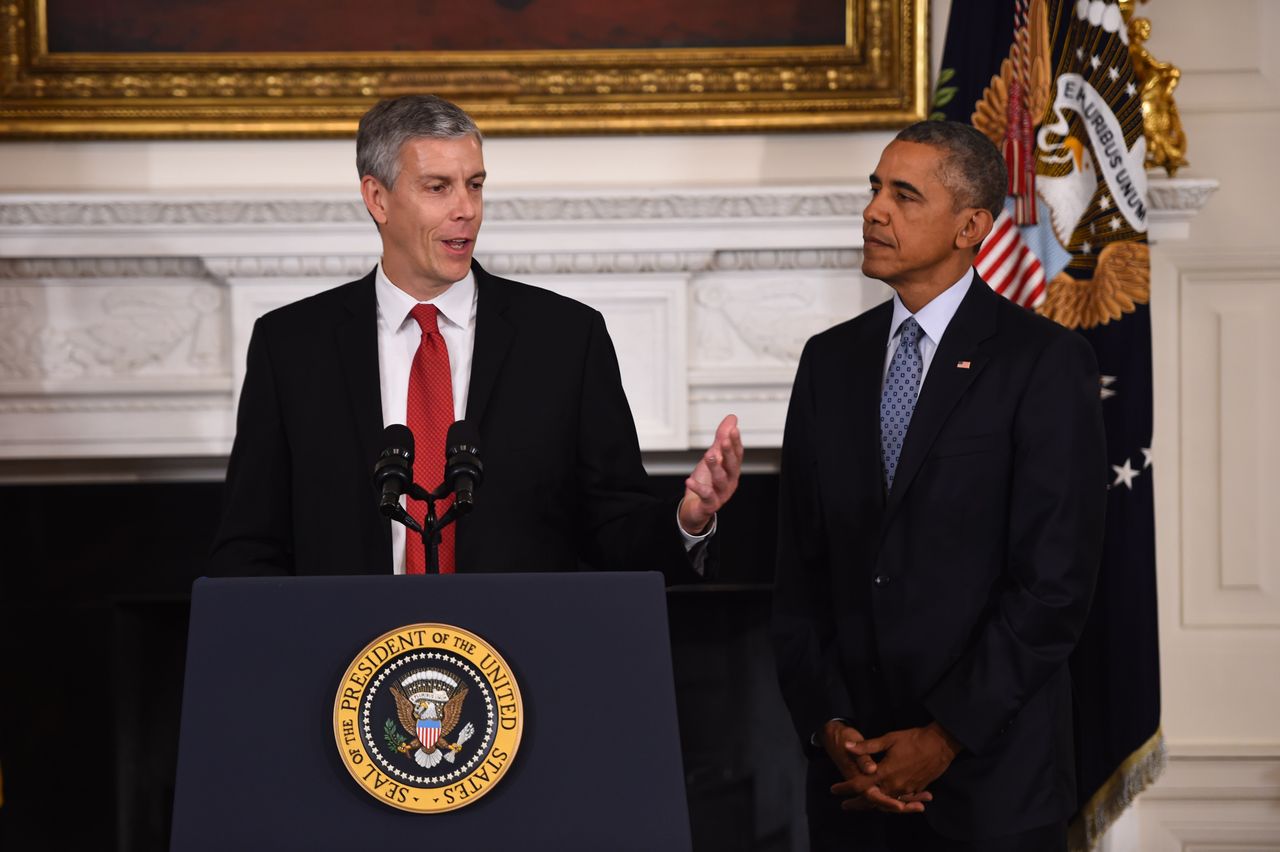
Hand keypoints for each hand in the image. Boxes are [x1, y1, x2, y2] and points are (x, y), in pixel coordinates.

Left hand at [678, 414, 742, 534]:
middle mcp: (729, 481)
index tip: (733, 429)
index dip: (735, 442)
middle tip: (724, 440)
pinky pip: (706, 496)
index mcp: (732, 469)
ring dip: (715, 467)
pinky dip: (698, 489)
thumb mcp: (714, 457)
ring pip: (720, 480)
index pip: (737, 454)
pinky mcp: (709, 504)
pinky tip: (689, 481)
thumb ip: (721, 438)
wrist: (695, 507)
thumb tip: (732, 419)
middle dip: (728, 453)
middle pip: (732, 466)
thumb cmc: (707, 481)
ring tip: (709, 455)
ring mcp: (721, 494)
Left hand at [833, 722, 959, 810]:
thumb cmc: (913, 739)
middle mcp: (895, 785)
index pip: (860, 784)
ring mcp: (906, 790)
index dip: (845, 788)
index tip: (834, 789)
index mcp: (885, 773)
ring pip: (886, 803)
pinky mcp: (916, 790)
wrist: (941, 745)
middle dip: (856, 803)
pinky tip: (886, 802)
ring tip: (862, 805)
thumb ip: (867, 746)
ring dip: (873, 805)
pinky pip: (900, 801)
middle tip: (845, 806)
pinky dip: (890, 803)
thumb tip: (847, 746)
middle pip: (871, 799)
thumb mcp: (888, 739)